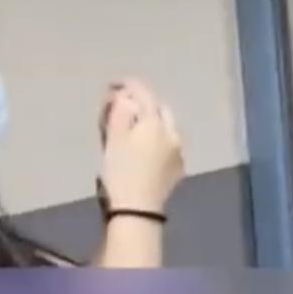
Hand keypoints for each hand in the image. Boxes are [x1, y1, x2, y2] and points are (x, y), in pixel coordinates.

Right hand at [99, 78, 184, 213]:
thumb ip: (120, 113)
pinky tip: (146, 148)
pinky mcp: (179, 168)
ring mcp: (179, 151)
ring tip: (133, 128)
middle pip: (159, 109)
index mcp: (155, 123)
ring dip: (152, 122)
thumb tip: (126, 97)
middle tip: (123, 107)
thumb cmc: (120, 172)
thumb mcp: (114, 139)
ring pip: (166, 126)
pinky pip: (169, 144)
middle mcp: (173, 133)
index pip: (144, 94)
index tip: (113, 84)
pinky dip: (158, 139)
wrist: (138, 209)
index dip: (128, 85)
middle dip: (143, 103)